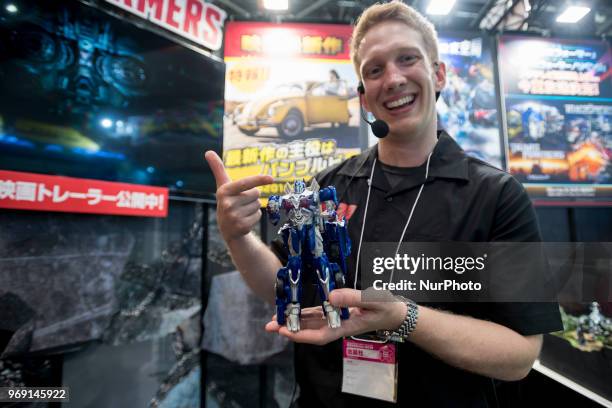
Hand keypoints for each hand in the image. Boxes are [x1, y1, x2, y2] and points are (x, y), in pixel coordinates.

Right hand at [204, 151, 272, 242]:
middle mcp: (227, 204)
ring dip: (253, 207)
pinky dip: (255, 217)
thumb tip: (208, 152)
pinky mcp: (242, 226)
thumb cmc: (227, 201)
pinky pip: (259, 215)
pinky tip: (245, 219)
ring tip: (242, 211)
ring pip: (258, 204)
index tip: (271, 178)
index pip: (245, 182)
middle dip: (251, 197)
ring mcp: (234, 216)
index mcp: (224, 191)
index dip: (259, 179)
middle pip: (255, 193)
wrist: (227, 228)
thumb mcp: (222, 186)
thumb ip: (218, 169)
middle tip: (240, 203)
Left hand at [264, 288, 406, 344]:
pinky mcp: (337, 313)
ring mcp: (337, 320)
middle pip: (310, 331)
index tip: (284, 331)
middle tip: (269, 325)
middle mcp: (338, 326)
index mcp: (346, 326)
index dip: (300, 334)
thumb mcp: (373, 300)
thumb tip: (331, 297)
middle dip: (290, 329)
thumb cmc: (387, 306)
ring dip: (294, 321)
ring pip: (312, 323)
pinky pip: (318, 315)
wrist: (396, 311)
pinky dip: (305, 314)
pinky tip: (294, 311)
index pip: (320, 335)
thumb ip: (353, 298)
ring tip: (275, 319)